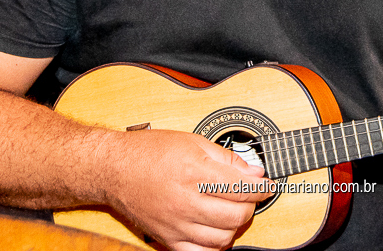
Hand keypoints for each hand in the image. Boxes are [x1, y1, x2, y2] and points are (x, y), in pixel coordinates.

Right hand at [105, 129, 271, 250]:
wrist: (114, 169)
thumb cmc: (149, 151)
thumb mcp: (192, 142)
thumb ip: (226, 158)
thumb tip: (254, 172)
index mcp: (195, 172)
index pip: (243, 188)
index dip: (263, 188)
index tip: (268, 185)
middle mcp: (186, 201)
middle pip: (237, 215)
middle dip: (251, 206)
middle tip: (249, 196)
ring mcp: (177, 223)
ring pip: (223, 238)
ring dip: (234, 226)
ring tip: (231, 211)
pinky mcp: (168, 239)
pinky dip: (214, 247)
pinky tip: (215, 232)